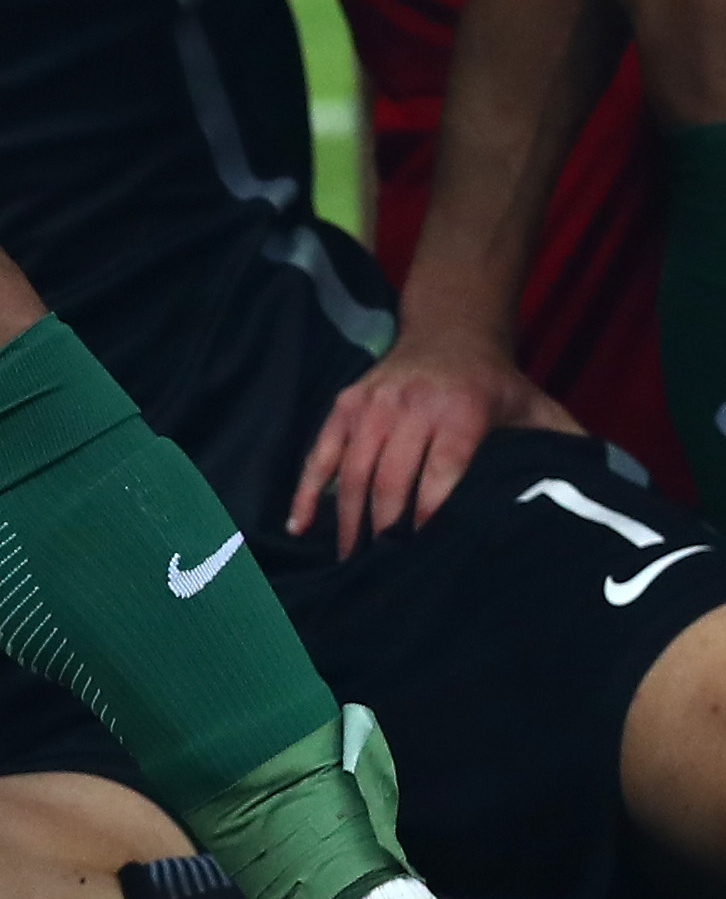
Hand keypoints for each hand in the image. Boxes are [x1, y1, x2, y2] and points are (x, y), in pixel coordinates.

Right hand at [288, 324, 582, 552]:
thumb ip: (565, 445)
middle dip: (384, 527)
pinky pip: (318, 453)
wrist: (450, 330)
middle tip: (383, 567)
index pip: (443, 468)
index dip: (431, 509)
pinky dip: (305, 491)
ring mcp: (372, 404)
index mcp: (461, 409)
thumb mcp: (536, 407)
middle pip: (390, 476)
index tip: (423, 547)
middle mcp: (412, 404)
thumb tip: (599, 489)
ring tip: (349, 558)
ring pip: (351, 469)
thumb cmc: (495, 383)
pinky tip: (298, 525)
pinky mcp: (344, 405)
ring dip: (346, 519)